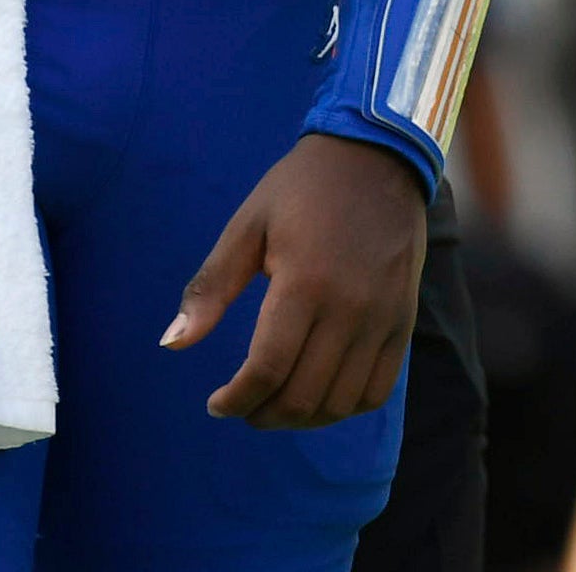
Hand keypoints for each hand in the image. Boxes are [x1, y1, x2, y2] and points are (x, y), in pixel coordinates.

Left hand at [163, 134, 427, 428]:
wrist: (379, 157)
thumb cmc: (303, 189)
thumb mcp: (248, 225)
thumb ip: (211, 287)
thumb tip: (171, 344)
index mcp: (305, 283)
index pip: (267, 370)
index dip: (236, 400)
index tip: (216, 403)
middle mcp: (350, 309)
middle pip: (302, 395)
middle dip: (263, 415)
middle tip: (242, 407)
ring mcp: (383, 318)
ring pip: (340, 403)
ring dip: (302, 419)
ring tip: (276, 404)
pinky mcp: (404, 321)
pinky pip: (377, 390)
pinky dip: (345, 407)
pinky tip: (319, 394)